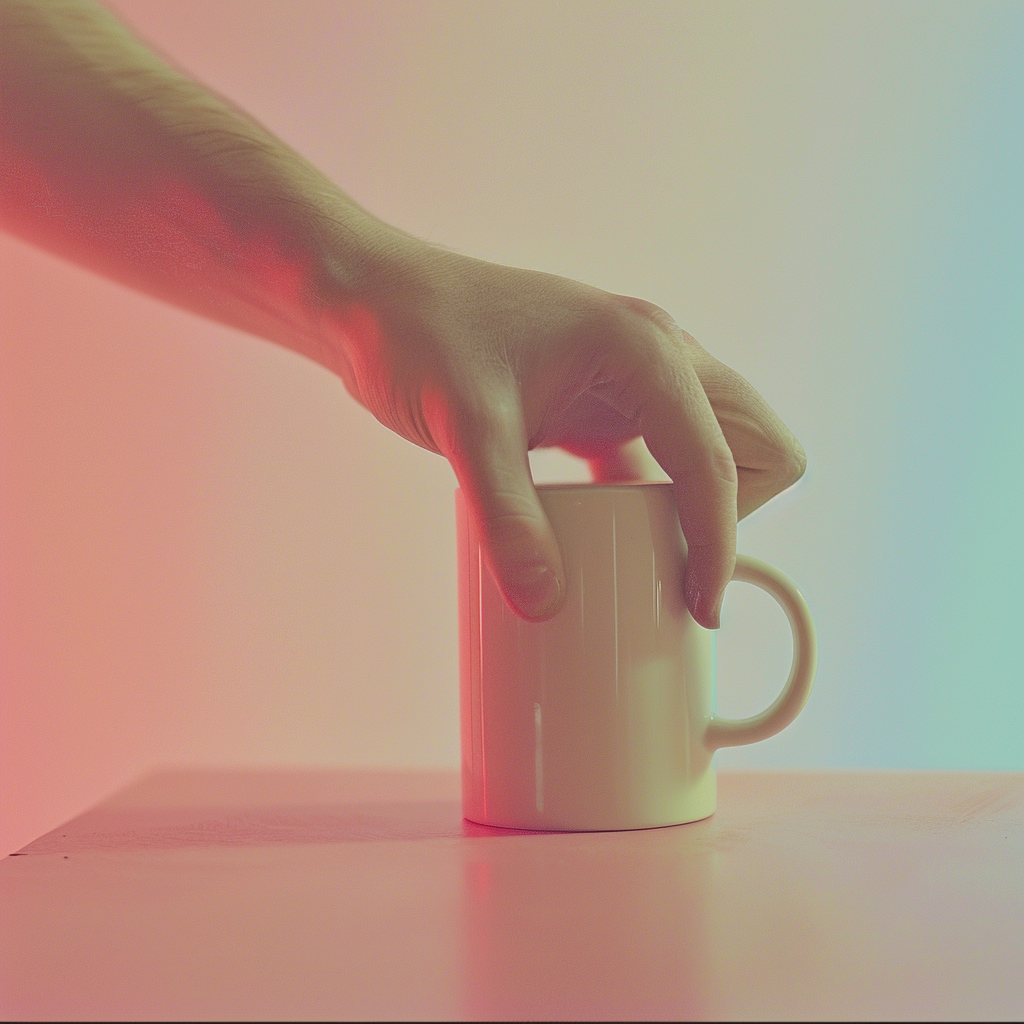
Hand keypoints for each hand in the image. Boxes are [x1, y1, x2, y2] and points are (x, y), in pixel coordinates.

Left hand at [325, 240, 805, 628]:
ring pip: (715, 448)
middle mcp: (655, 355)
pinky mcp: (601, 402)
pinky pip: (657, 460)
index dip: (719, 544)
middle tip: (682, 567)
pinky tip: (607, 534)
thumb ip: (507, 515)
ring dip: (700, 509)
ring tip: (653, 563)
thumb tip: (546, 601)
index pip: (719, 461)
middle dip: (736, 514)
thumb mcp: (465, 427)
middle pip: (757, 442)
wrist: (375, 302)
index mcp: (643, 349)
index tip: (700, 608)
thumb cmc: (419, 335)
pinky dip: (652, 502)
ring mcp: (631, 378)